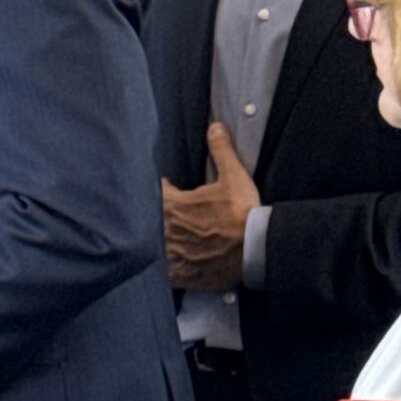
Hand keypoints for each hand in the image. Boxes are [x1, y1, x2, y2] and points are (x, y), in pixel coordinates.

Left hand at [162, 124, 258, 291]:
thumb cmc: (242, 213)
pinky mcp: (178, 274)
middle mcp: (163, 231)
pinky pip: (161, 273)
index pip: (151, 194)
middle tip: (167, 217)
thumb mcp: (233, 177)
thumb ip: (220, 150)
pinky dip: (164, 269)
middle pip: (146, 223)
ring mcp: (169, 255)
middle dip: (153, 218)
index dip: (159, 192)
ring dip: (157, 243)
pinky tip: (171, 264)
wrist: (254, 249)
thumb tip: (214, 126)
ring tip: (169, 240)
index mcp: (171, 206)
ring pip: (151, 249)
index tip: (168, 192)